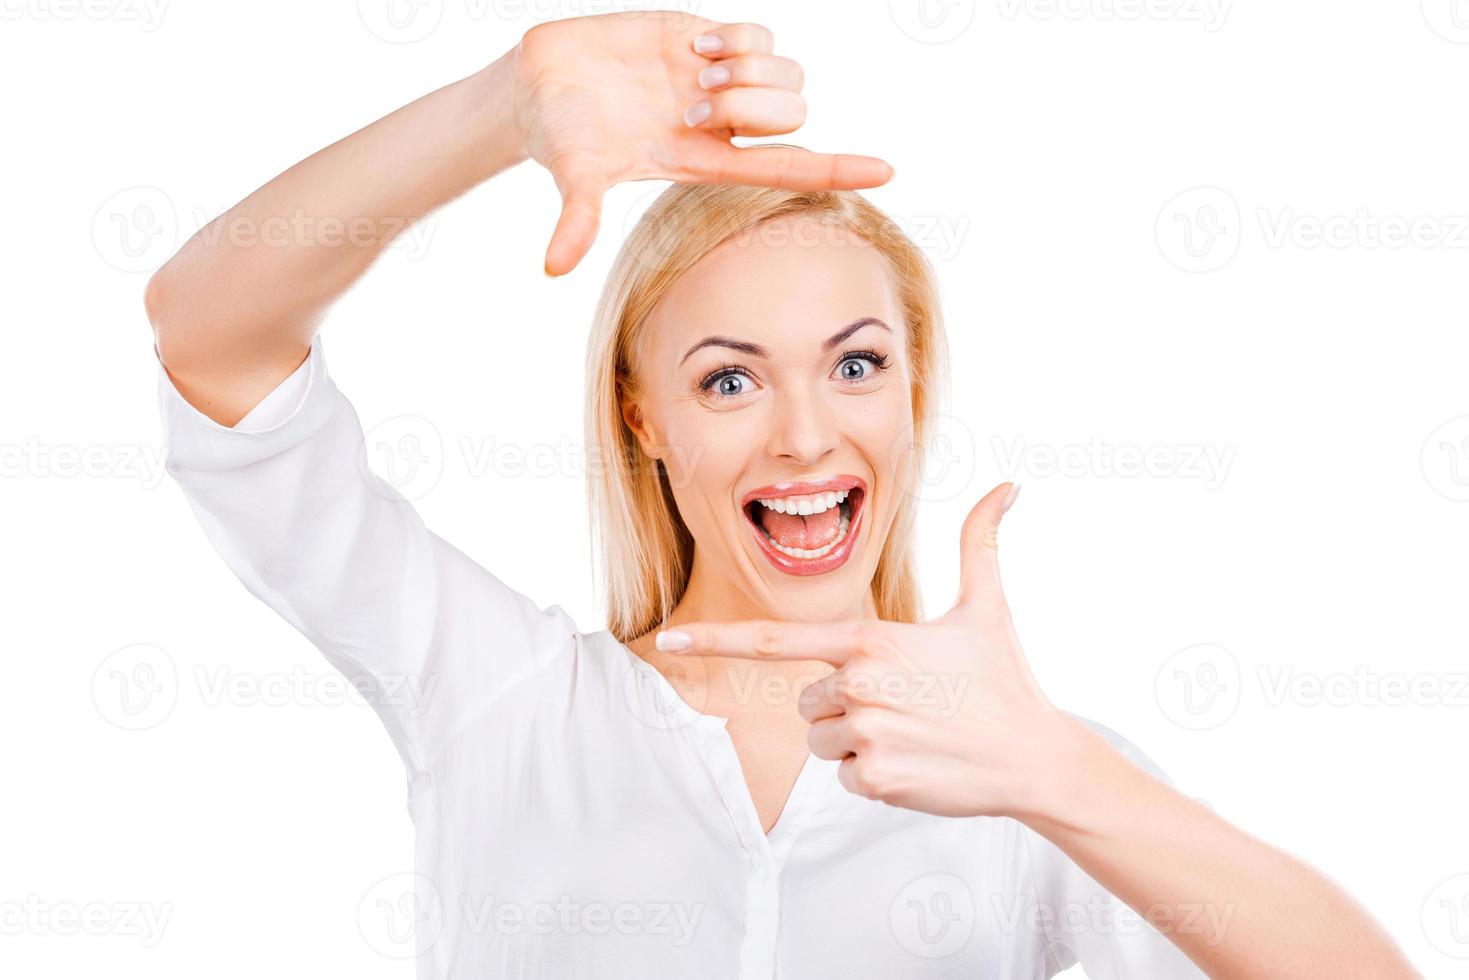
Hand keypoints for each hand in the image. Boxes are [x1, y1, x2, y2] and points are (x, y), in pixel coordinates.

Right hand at [508, 12, 893, 274]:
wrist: (540, 84)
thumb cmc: (559, 135)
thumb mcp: (572, 174)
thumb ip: (575, 219)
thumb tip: (551, 268)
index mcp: (704, 162)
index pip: (790, 168)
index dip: (839, 168)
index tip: (889, 170)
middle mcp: (723, 124)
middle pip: (794, 114)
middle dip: (754, 103)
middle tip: (694, 101)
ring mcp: (720, 79)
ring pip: (787, 72)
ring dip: (747, 68)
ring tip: (692, 70)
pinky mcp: (707, 38)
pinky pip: (759, 34)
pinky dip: (736, 37)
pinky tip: (693, 43)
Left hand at [660, 483, 1076, 819]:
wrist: (1036, 757)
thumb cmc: (1004, 680)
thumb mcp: (987, 607)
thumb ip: (981, 542)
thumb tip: (1009, 486)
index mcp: (870, 641)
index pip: (774, 641)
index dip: (715, 639)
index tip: (667, 640)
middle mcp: (860, 686)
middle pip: (808, 703)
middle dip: (844, 707)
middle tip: (904, 705)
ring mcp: (867, 735)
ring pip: (822, 742)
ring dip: (858, 743)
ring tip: (912, 733)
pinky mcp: (878, 780)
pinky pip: (846, 779)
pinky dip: (876, 777)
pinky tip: (917, 764)